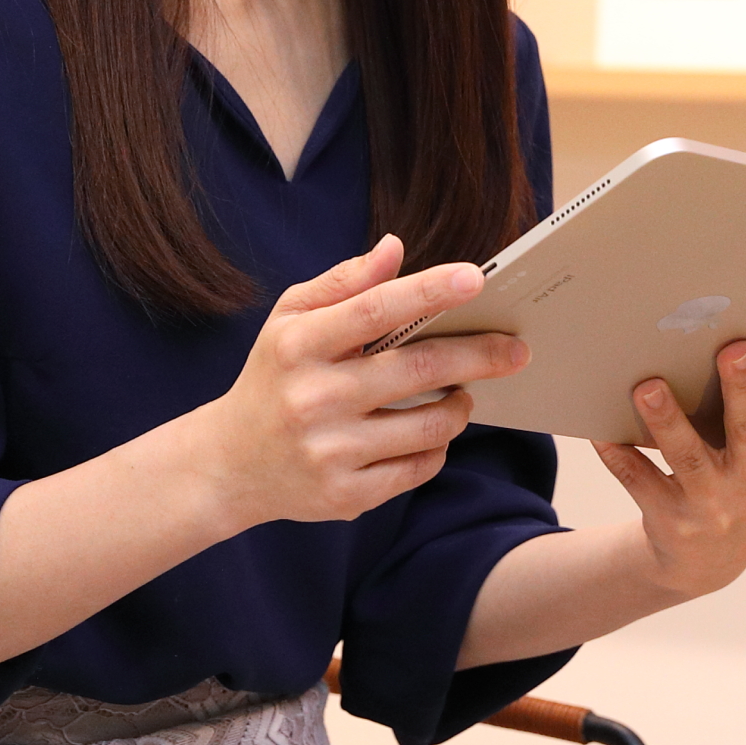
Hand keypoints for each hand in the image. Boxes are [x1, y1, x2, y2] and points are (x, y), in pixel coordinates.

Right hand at [195, 234, 528, 529]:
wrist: (228, 465)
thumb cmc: (273, 377)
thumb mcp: (290, 320)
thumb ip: (344, 283)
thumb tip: (395, 248)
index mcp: (298, 346)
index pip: (374, 310)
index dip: (428, 291)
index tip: (475, 278)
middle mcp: (313, 399)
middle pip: (416, 370)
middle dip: (478, 356)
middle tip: (517, 349)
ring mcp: (329, 452)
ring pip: (427, 427)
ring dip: (459, 406)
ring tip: (463, 393)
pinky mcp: (345, 496)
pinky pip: (417, 468)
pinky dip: (438, 447)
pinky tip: (433, 432)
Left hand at [592, 319, 745, 600]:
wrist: (709, 564)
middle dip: (744, 389)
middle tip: (736, 347)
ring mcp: (714, 507)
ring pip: (689, 457)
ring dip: (668, 421)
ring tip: (648, 386)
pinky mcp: (671, 521)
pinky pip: (640, 482)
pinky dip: (619, 457)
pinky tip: (600, 432)